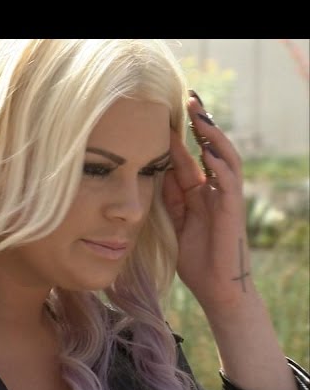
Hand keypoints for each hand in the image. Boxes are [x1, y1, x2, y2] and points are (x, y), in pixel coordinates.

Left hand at [162, 91, 251, 312]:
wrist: (216, 290)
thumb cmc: (195, 260)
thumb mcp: (175, 223)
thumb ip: (170, 199)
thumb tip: (157, 172)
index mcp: (198, 194)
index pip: (188, 159)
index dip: (176, 138)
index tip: (161, 116)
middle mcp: (214, 191)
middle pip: (209, 151)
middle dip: (200, 126)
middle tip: (189, 99)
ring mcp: (225, 199)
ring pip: (224, 159)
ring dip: (212, 137)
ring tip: (200, 116)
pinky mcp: (233, 212)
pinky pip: (230, 183)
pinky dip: (220, 166)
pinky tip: (209, 152)